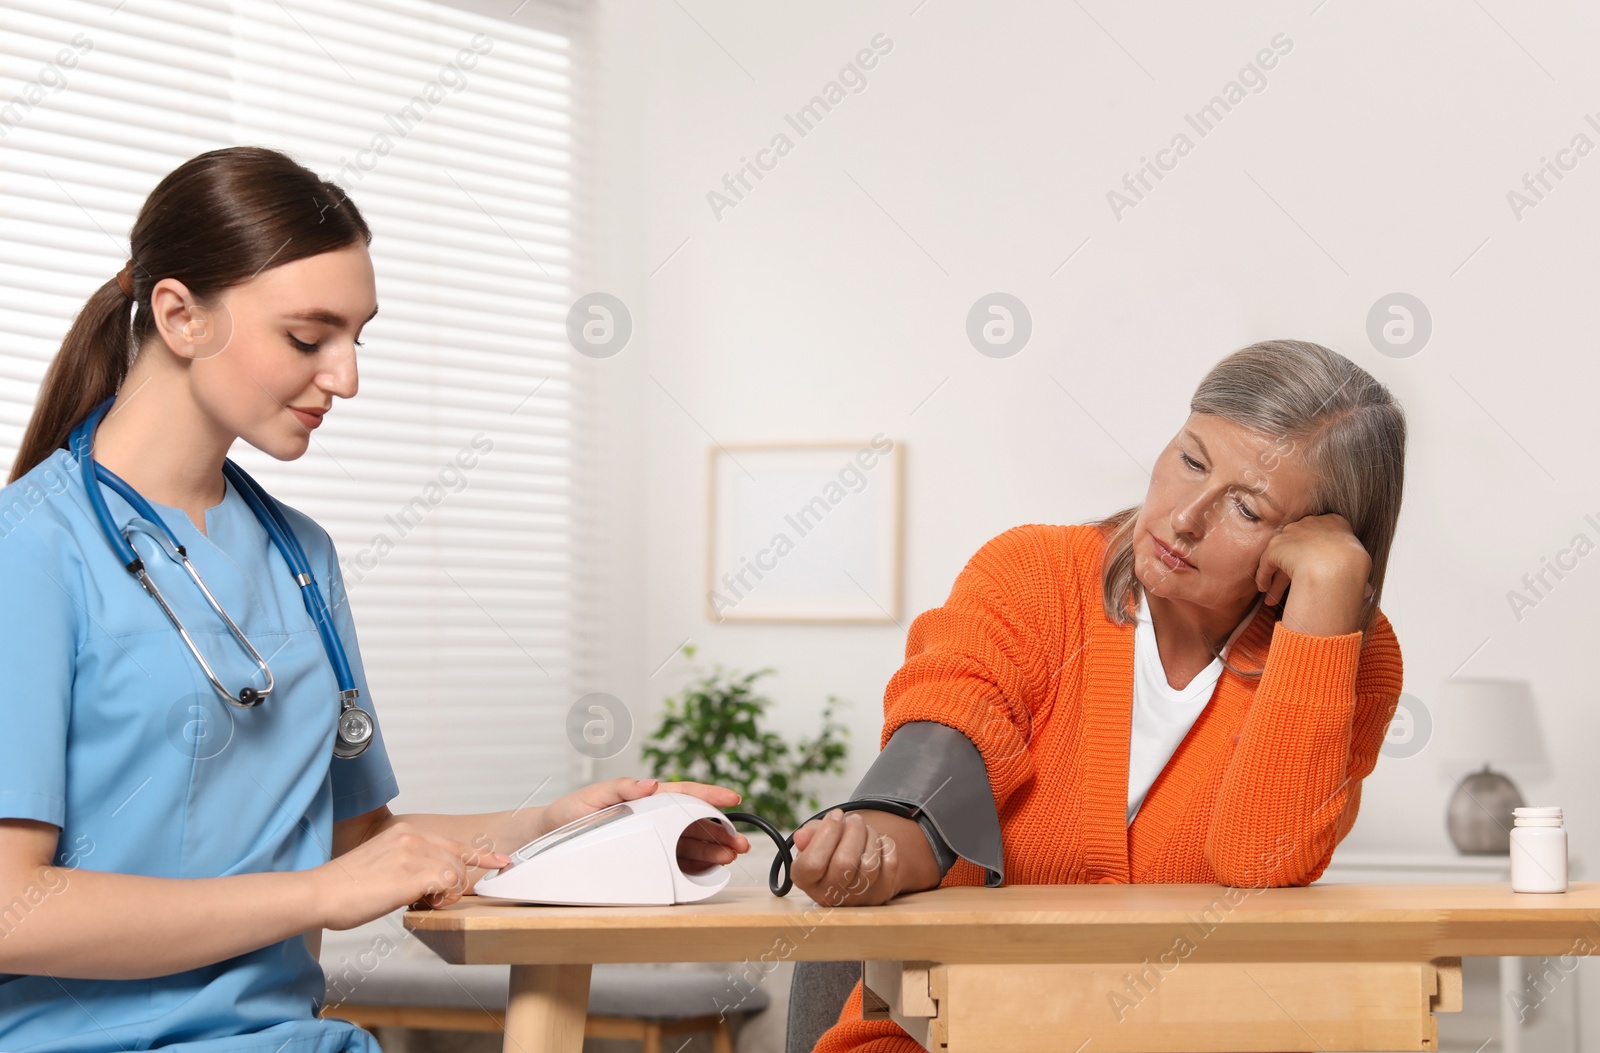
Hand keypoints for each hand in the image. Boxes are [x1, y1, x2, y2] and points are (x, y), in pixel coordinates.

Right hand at [311, 820, 510, 928]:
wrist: (320, 893)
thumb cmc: (345, 888)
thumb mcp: (382, 864)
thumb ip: (410, 865)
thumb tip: (430, 882)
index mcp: (405, 832)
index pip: (453, 844)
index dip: (480, 856)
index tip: (500, 862)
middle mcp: (412, 837)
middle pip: (457, 862)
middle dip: (450, 886)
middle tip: (425, 900)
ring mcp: (414, 853)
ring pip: (455, 874)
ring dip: (443, 894)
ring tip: (415, 901)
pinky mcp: (414, 873)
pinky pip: (447, 885)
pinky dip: (440, 898)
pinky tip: (419, 902)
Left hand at [536, 778, 750, 873]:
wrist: (547, 838)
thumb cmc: (569, 813)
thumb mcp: (591, 797)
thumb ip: (620, 789)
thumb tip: (651, 783)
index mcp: (644, 798)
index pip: (683, 793)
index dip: (709, 795)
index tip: (732, 798)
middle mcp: (653, 816)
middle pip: (694, 821)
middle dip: (720, 830)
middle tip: (739, 842)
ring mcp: (651, 836)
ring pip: (689, 841)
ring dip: (712, 849)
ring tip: (728, 857)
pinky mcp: (644, 856)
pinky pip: (675, 859)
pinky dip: (695, 864)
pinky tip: (708, 869)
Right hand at [790, 809, 918, 906]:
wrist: (853, 865)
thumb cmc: (829, 847)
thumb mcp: (814, 838)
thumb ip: (808, 834)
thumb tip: (802, 836)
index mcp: (804, 880)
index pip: (813, 863)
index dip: (826, 834)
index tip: (836, 814)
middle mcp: (827, 896)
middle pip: (844, 862)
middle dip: (853, 831)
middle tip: (854, 818)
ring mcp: (855, 899)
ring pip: (869, 864)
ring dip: (871, 837)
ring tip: (865, 829)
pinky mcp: (879, 896)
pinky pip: (890, 865)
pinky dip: (886, 846)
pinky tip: (877, 842)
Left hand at [1254, 513, 1373, 635]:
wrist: (1336, 564)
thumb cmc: (1354, 567)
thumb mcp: (1361, 562)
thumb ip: (1355, 570)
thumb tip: (1366, 590)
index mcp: (1335, 522)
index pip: (1322, 538)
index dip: (1317, 555)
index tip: (1316, 569)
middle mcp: (1310, 523)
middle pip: (1300, 547)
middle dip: (1295, 569)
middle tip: (1295, 586)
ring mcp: (1292, 533)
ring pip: (1283, 557)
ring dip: (1278, 579)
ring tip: (1273, 599)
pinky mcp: (1277, 546)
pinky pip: (1268, 562)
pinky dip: (1265, 575)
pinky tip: (1264, 589)